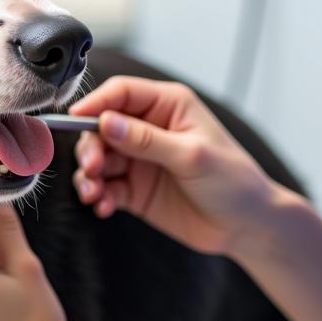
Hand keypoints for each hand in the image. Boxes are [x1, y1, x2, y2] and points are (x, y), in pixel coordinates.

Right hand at [68, 76, 274, 256]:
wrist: (246, 227)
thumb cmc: (233, 182)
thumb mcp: (191, 156)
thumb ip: (146, 140)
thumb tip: (105, 122)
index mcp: (167, 106)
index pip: (120, 93)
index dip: (94, 104)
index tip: (74, 121)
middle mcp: (149, 128)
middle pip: (101, 127)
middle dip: (90, 148)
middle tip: (92, 169)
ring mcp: (139, 159)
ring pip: (98, 159)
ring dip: (89, 176)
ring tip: (93, 194)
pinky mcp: (134, 189)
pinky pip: (105, 187)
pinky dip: (99, 196)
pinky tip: (104, 207)